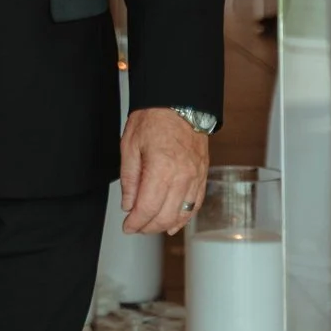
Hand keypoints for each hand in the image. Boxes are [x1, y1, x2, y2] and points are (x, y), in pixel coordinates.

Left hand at [118, 108, 209, 235]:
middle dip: (148, 227)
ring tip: (150, 227)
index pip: (148, 207)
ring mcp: (196, 177)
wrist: (179, 103)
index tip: (127, 227)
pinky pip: (196, 204)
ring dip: (165, 225)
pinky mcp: (203, 175)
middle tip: (135, 227)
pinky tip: (174, 224)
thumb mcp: (130, 145)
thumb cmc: (153, 119)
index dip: (136, 222)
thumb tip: (128, 204)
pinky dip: (184, 217)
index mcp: (162, 168)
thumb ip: (129, 179)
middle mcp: (183, 176)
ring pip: (182, 214)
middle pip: (166, 216)